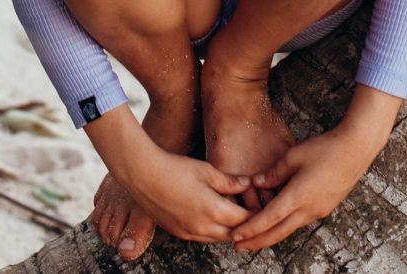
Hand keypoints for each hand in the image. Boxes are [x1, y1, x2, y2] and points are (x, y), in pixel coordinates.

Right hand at [125, 148, 252, 242]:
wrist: (143, 175)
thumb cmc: (175, 168)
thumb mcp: (207, 171)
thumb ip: (230, 181)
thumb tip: (248, 185)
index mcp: (213, 210)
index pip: (244, 220)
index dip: (256, 213)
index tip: (263, 206)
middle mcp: (202, 227)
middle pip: (234, 234)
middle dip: (245, 225)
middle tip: (253, 212)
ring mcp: (189, 233)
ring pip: (218, 238)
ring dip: (228, 229)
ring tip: (234, 212)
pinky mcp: (178, 233)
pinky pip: (203, 237)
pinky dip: (212, 229)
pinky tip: (212, 214)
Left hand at [229, 127, 378, 250]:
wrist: (355, 150)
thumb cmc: (324, 149)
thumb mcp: (293, 156)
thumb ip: (274, 172)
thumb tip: (257, 184)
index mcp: (298, 197)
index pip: (269, 219)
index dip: (250, 229)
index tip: (235, 236)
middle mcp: (308, 209)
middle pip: (278, 232)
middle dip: (256, 241)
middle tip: (238, 247)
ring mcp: (319, 211)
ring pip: (289, 229)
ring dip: (270, 234)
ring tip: (254, 237)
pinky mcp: (325, 207)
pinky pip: (300, 221)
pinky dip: (284, 225)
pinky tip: (277, 222)